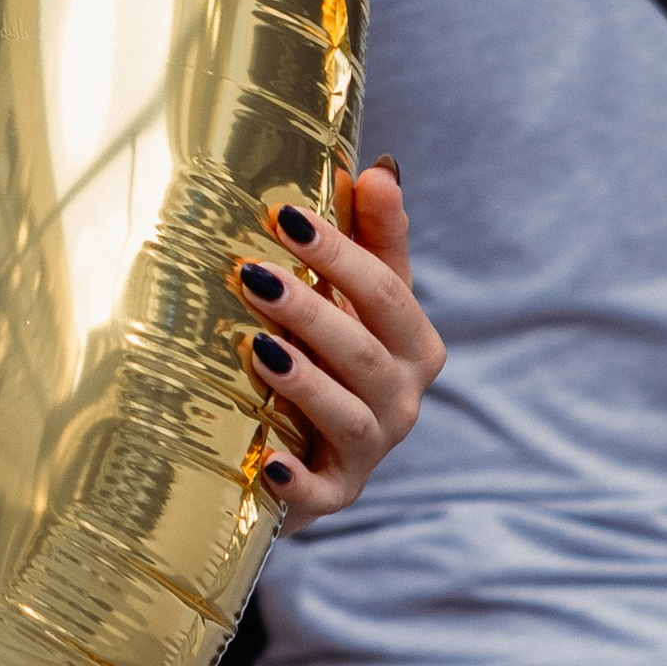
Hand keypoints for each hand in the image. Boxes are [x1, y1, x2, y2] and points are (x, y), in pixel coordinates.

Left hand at [229, 161, 443, 529]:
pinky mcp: (336, 495)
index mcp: (413, 344)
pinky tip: (266, 462)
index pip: (384, 291)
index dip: (337, 252)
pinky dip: (297, 481)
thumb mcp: (356, 298)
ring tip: (259, 350)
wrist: (309, 448)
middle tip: (253, 276)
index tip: (283, 214)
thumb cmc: (332, 356)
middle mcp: (402, 398)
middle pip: (363, 351)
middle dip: (311, 311)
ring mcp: (371, 450)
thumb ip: (372, 239)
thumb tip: (380, 170)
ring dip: (305, 384)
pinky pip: (322, 492)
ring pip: (346, 415)